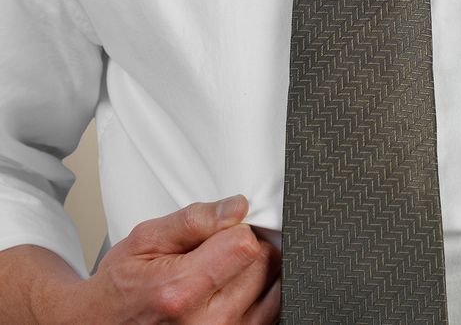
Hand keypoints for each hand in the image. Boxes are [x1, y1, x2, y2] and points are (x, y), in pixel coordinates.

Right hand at [58, 195, 280, 323]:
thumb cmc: (124, 286)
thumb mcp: (146, 239)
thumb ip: (195, 220)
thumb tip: (238, 208)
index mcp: (180, 290)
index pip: (246, 245)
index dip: (237, 229)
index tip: (223, 231)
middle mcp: (208, 322)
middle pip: (265, 264)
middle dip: (248, 248)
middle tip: (218, 252)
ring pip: (276, 286)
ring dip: (257, 272)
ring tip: (224, 272)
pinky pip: (274, 309)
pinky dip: (262, 294)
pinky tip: (234, 289)